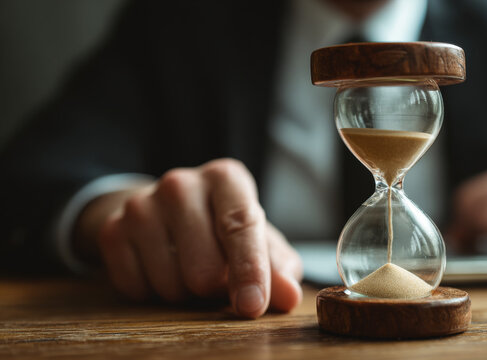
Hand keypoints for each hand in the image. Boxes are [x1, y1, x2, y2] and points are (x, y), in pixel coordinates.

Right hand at [74, 158, 302, 317]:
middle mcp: (180, 184)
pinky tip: (161, 268)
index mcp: (225, 178)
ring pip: (172, 285)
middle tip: (217, 275)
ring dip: (187, 293)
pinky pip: (138, 290)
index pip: (240, 225)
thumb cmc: (222, 227)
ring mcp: (141, 205)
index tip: (252, 306)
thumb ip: (277, 267)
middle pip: (204, 269)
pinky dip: (155, 292)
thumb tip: (287, 296)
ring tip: (188, 267)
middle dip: (216, 288)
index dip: (249, 270)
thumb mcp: (258, 239)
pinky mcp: (112, 231)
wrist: (164, 211)